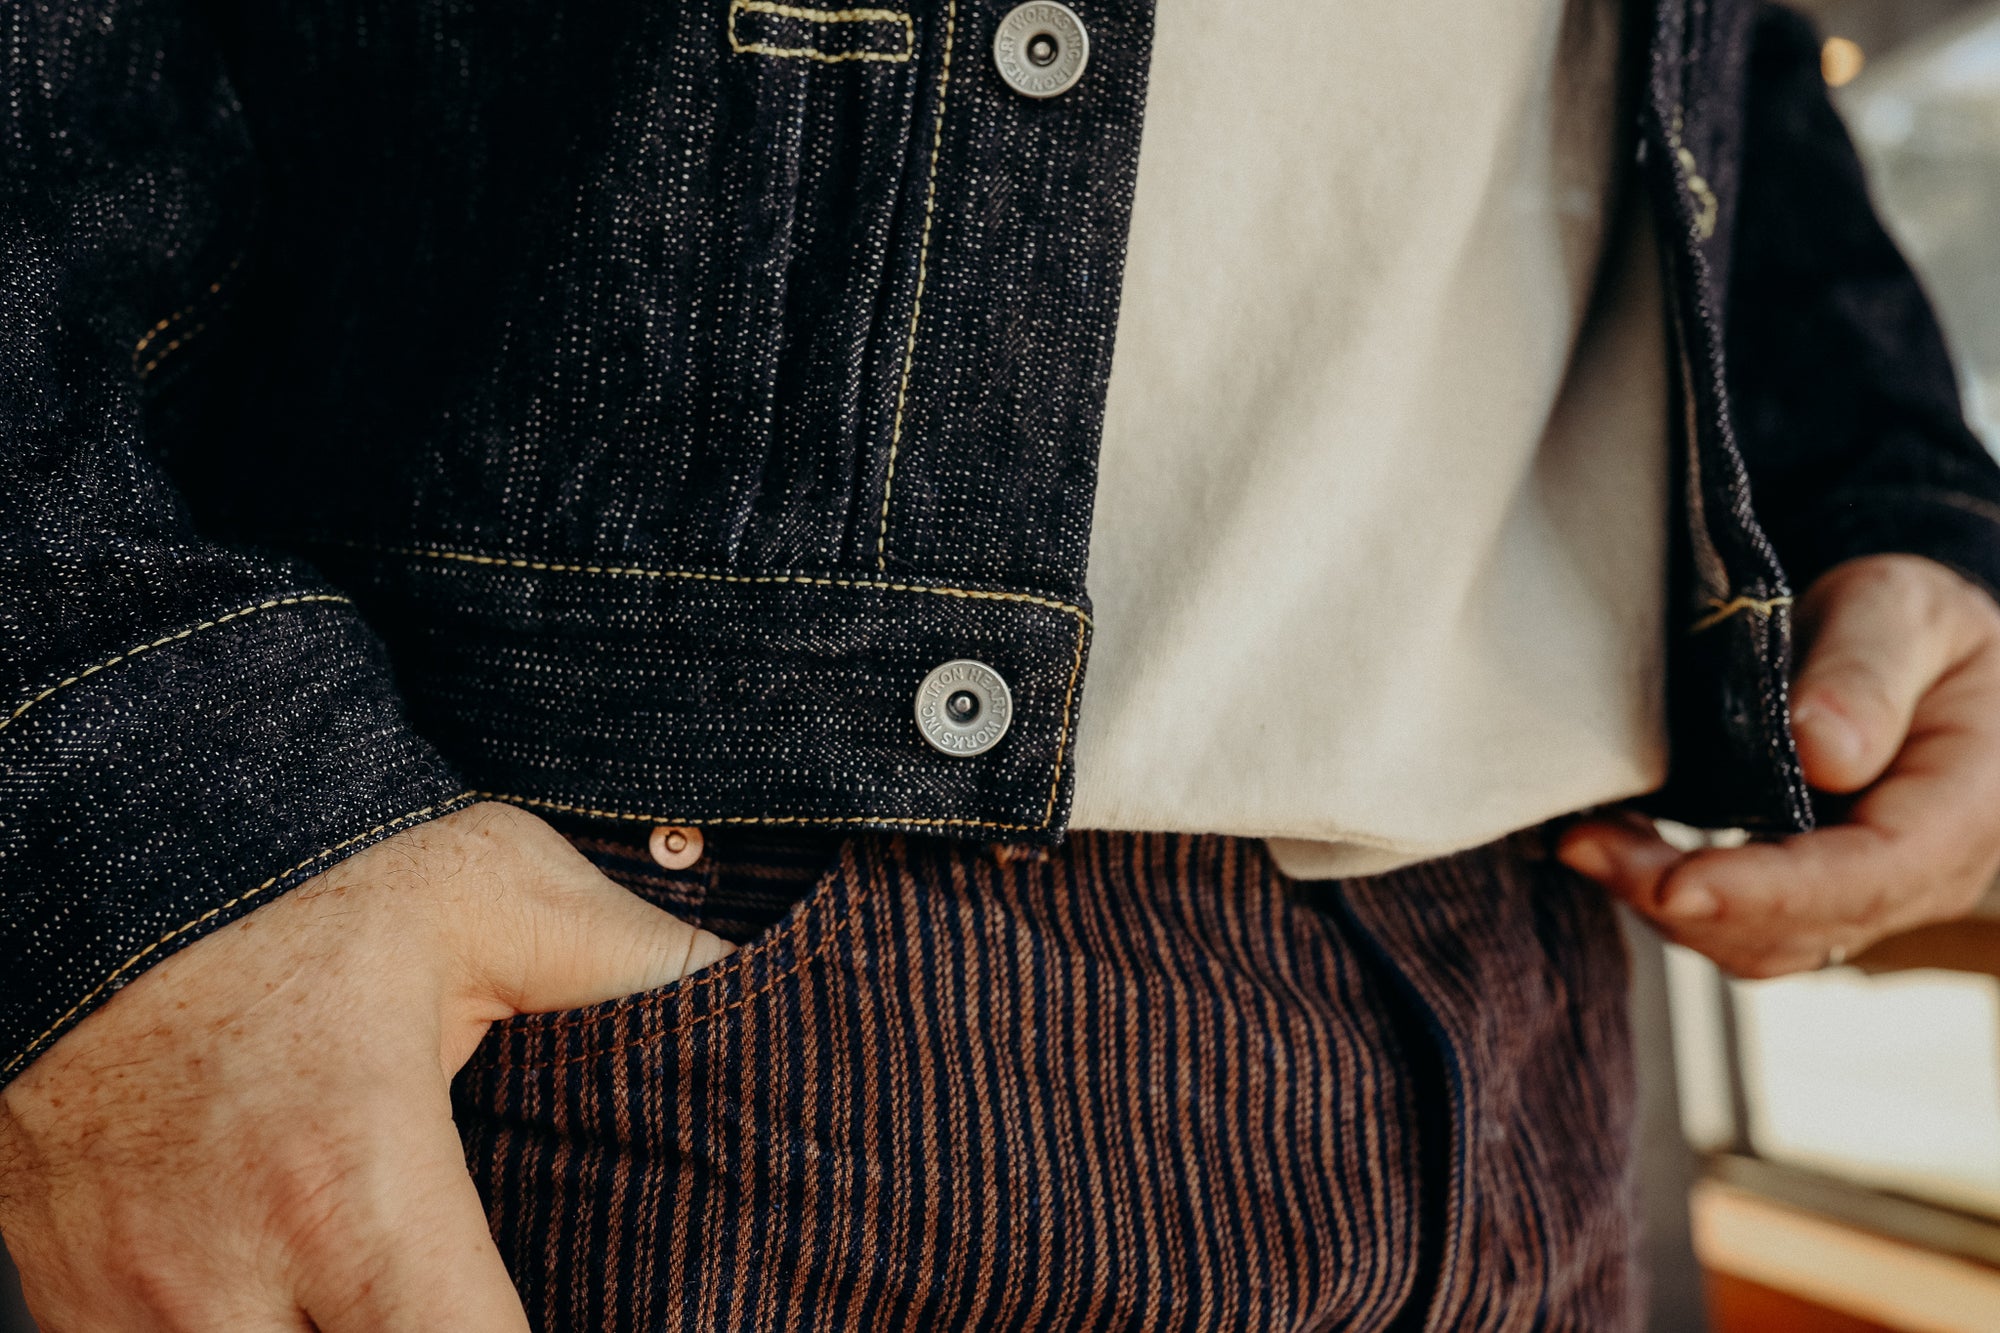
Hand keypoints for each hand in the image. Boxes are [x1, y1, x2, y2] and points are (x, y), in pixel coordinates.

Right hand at [0, 801, 730, 1329]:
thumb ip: (632, 965)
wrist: (97, 844)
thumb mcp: (492, 895)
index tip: (593, 1327)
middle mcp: (223, 1280)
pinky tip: (292, 1301)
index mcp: (352, 1187)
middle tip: (468, 1298)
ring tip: (380, 1296)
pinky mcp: (63, 1297)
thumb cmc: (302, 874)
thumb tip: (751, 987)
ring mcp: (123, 1305)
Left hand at [1560, 554, 1999, 977]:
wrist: (1912, 648)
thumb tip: (1823, 749)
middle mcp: (1920, 874)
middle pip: (1800, 925)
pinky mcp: (1809, 894)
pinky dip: (1667, 896)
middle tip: (1585, 845)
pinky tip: (1612, 849)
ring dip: (1662, 906)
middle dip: (1686, 901)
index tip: (1677, 883)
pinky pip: (1739, 924)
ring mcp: (1863, 895)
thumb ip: (1869, 672)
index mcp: (1961, 809)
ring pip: (1760, 942)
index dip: (1767, 889)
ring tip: (1584, 845)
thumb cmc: (1917, 626)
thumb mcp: (1905, 610)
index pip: (1867, 876)